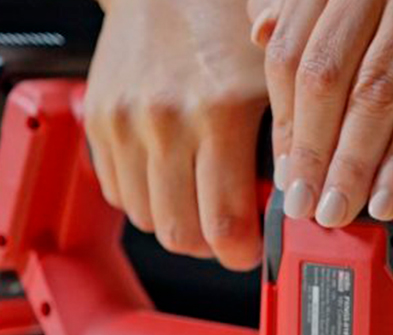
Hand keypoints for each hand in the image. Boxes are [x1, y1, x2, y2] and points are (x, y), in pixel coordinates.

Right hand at [85, 0, 268, 268]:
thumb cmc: (224, 17)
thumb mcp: (274, 74)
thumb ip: (287, 140)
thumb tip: (293, 202)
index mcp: (218, 111)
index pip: (225, 225)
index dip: (242, 252)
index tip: (252, 249)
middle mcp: (164, 121)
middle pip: (182, 236)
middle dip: (210, 247)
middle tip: (229, 232)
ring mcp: (124, 124)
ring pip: (148, 221)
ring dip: (177, 223)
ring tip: (200, 200)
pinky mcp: (98, 122)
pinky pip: (118, 194)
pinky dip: (145, 199)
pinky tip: (170, 177)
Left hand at [252, 0, 392, 225]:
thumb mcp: (356, 32)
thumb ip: (307, 31)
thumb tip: (258, 36)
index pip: (290, 56)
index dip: (284, 123)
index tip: (286, 175)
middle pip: (325, 76)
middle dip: (312, 152)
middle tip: (305, 203)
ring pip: (373, 96)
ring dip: (352, 165)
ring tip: (339, 209)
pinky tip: (385, 198)